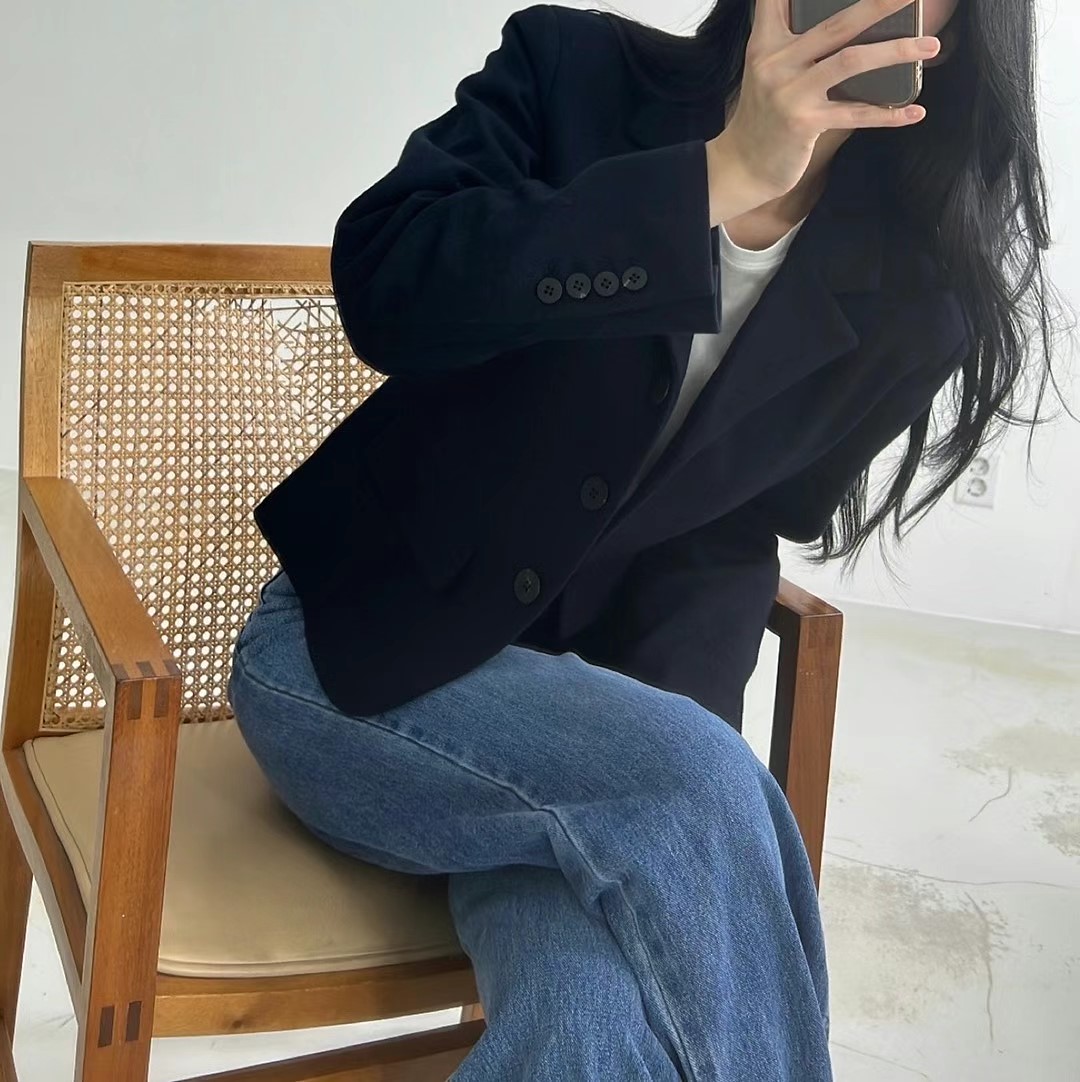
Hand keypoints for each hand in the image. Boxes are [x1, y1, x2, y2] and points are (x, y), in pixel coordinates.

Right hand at [707, 0, 939, 214]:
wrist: (742, 167)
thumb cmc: (764, 117)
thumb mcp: (767, 71)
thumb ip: (795, 44)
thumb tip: (849, 22)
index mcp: (767, 44)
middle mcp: (776, 63)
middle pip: (835, 23)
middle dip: (879, 4)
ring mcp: (790, 94)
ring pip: (851, 61)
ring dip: (896, 51)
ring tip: (931, 45)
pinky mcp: (804, 124)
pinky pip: (855, 114)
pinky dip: (888, 114)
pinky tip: (914, 111)